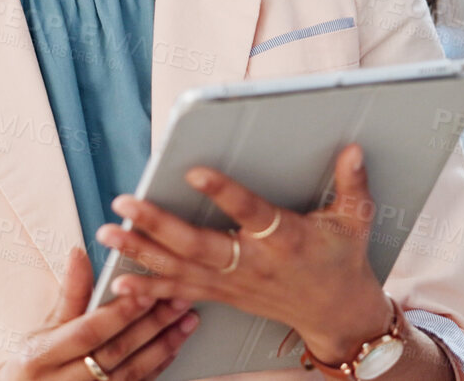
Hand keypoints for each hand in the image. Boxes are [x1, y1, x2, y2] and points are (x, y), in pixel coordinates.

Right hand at [0, 246, 200, 380]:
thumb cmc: (36, 361)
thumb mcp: (44, 328)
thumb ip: (69, 293)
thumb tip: (79, 254)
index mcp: (41, 355)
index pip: (88, 332)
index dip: (119, 313)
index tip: (146, 291)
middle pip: (115, 353)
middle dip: (152, 325)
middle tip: (179, 300)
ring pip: (131, 373)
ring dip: (163, 345)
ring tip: (187, 321)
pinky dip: (157, 366)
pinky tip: (174, 346)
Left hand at [95, 143, 394, 365]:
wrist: (337, 314)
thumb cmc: (343, 259)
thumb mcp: (355, 220)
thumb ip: (351, 184)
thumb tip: (354, 148)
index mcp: (285, 239)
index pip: (251, 212)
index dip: (224, 193)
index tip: (195, 171)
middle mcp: (254, 263)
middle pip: (199, 245)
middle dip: (158, 224)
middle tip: (125, 203)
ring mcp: (235, 284)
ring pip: (181, 269)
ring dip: (141, 252)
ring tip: (108, 232)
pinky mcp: (224, 295)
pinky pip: (181, 294)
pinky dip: (149, 290)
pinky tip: (119, 283)